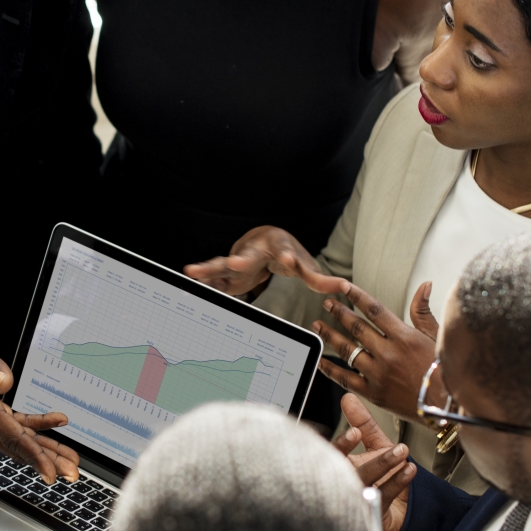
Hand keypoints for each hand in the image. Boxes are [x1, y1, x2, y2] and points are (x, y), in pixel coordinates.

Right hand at [0, 328, 79, 482]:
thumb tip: (7, 382)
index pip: (12, 438)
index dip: (34, 457)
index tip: (51, 474)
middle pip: (20, 447)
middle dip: (48, 461)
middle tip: (72, 474)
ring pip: (20, 441)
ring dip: (46, 451)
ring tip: (69, 461)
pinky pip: (16, 425)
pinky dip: (37, 426)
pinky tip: (56, 422)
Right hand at [183, 226, 348, 295]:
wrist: (263, 242)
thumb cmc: (285, 252)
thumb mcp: (303, 265)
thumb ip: (318, 277)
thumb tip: (344, 287)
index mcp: (277, 247)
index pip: (284, 253)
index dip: (287, 257)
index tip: (288, 260)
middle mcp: (254, 251)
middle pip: (247, 256)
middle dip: (240, 259)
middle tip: (235, 260)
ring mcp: (237, 262)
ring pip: (222, 265)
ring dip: (208, 268)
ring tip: (191, 271)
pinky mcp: (226, 275)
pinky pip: (211, 277)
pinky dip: (199, 279)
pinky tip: (185, 281)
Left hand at [314, 282, 439, 420]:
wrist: (447, 406)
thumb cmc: (445, 370)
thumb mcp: (437, 337)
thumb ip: (423, 311)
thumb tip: (425, 285)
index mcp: (404, 337)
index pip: (374, 310)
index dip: (356, 296)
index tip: (343, 286)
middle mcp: (389, 354)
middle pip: (356, 328)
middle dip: (339, 313)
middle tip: (327, 304)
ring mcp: (379, 374)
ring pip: (347, 350)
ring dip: (330, 336)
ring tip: (318, 326)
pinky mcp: (373, 393)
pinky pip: (345, 378)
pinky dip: (330, 369)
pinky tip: (321, 360)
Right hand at [332, 394, 413, 530]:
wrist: (396, 510)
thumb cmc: (380, 476)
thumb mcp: (375, 445)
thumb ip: (362, 423)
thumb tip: (348, 398)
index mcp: (342, 464)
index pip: (333, 453)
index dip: (342, 444)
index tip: (354, 432)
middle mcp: (346, 481)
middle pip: (350, 470)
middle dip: (370, 457)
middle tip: (391, 446)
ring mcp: (358, 497)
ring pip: (367, 482)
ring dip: (384, 465)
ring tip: (402, 451)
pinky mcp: (373, 511)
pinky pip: (384, 496)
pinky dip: (397, 481)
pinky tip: (409, 469)